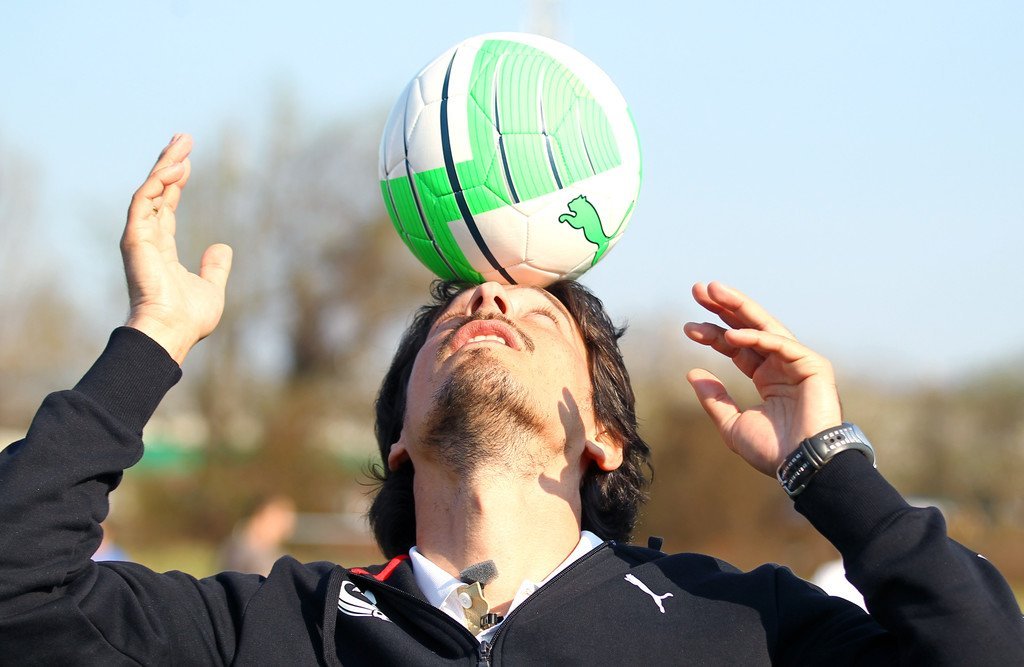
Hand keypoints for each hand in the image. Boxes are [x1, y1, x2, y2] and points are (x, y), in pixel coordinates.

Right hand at [121, 134, 231, 363]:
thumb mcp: (210, 287)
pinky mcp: (135, 238)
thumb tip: (222, 246)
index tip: (187, 163)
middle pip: (156, 192)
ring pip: (150, 190)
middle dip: (168, 164)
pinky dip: (157, 182)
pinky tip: (175, 166)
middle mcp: (147, 240)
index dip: (175, 184)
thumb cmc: (188, 318)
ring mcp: (139, 238)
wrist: (171, 332)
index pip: (165, 208)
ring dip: (165, 164)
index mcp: (161, 250)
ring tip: (181, 141)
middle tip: (183, 138)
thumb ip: (215, 267)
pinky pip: (144, 201)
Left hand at [683, 282, 841, 476]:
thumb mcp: (732, 425)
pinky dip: (756, 337)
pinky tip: (730, 334)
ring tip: (712, 291)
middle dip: (725, 308)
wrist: (802, 467)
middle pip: (750, 328)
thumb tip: (691, 373)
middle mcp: (783, 365)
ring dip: (738, 307)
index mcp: (768, 378)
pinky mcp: (814, 365)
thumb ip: (714, 399)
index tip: (687, 327)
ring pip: (765, 326)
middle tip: (699, 289)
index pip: (737, 347)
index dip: (713, 334)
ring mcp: (799, 363)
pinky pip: (780, 344)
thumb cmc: (772, 452)